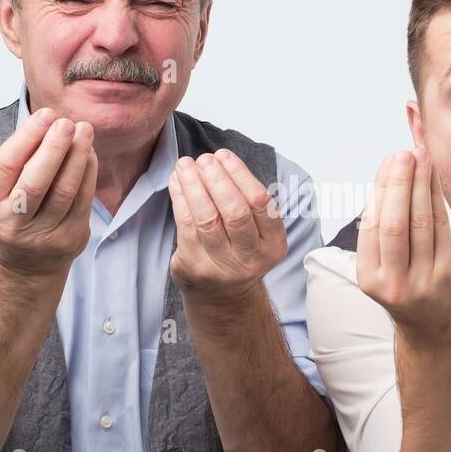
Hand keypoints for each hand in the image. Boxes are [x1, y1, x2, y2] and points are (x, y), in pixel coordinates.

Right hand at [0, 108, 96, 277]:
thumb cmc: (13, 211)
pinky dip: (88, 173)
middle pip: (36, 182)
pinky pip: (83, 201)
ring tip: (84, 130)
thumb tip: (48, 120)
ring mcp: (42, 236)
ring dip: (77, 157)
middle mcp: (11, 224)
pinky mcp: (69, 240)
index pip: (5, 166)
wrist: (26, 263)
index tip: (45, 114)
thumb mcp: (1, 190)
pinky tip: (89, 154)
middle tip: (67, 122)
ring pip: (64, 191)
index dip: (26, 137)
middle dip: (54, 148)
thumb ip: (18, 159)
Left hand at [168, 150, 287, 301]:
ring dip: (193, 186)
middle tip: (204, 159)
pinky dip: (180, 198)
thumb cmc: (239, 251)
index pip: (260, 203)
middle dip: (217, 179)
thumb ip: (247, 201)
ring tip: (185, 165)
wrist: (223, 296)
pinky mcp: (194, 267)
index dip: (240, 175)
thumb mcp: (258, 232)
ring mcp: (221, 267)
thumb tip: (218, 161)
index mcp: (273, 245)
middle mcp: (251, 259)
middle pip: (234, 212)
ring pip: (206, 218)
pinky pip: (185, 226)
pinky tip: (177, 182)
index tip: (224, 155)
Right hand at [356, 148, 450, 340]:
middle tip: (404, 154)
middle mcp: (394, 282)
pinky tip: (434, 179)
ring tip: (421, 157)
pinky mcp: (449, 273)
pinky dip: (437, 198)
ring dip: (421, 184)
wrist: (433, 325)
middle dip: (400, 183)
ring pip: (421, 222)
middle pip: (395, 223)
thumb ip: (380, 229)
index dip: (381, 190)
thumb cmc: (405, 285)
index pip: (372, 226)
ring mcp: (424, 280)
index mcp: (369, 278)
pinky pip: (442, 227)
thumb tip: (388, 177)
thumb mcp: (381, 268)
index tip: (388, 163)